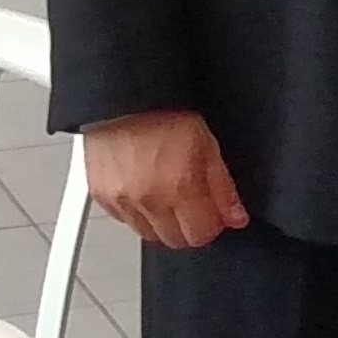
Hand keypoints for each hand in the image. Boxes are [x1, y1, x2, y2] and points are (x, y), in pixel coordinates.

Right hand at [84, 111, 249, 250]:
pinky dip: (138, 211)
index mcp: (179, 186)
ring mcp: (122, 201)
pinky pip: (126, 221)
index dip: (212, 223)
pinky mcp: (102, 197)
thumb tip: (235, 217)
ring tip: (166, 190)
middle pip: (175, 241)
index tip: (213, 211)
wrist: (122, 96)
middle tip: (190, 200)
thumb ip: (223, 186)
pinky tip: (144, 187)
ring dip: (162, 221)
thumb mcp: (207, 142)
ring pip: (150, 235)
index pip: (201, 235)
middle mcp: (149, 199)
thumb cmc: (163, 111)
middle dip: (188, 226)